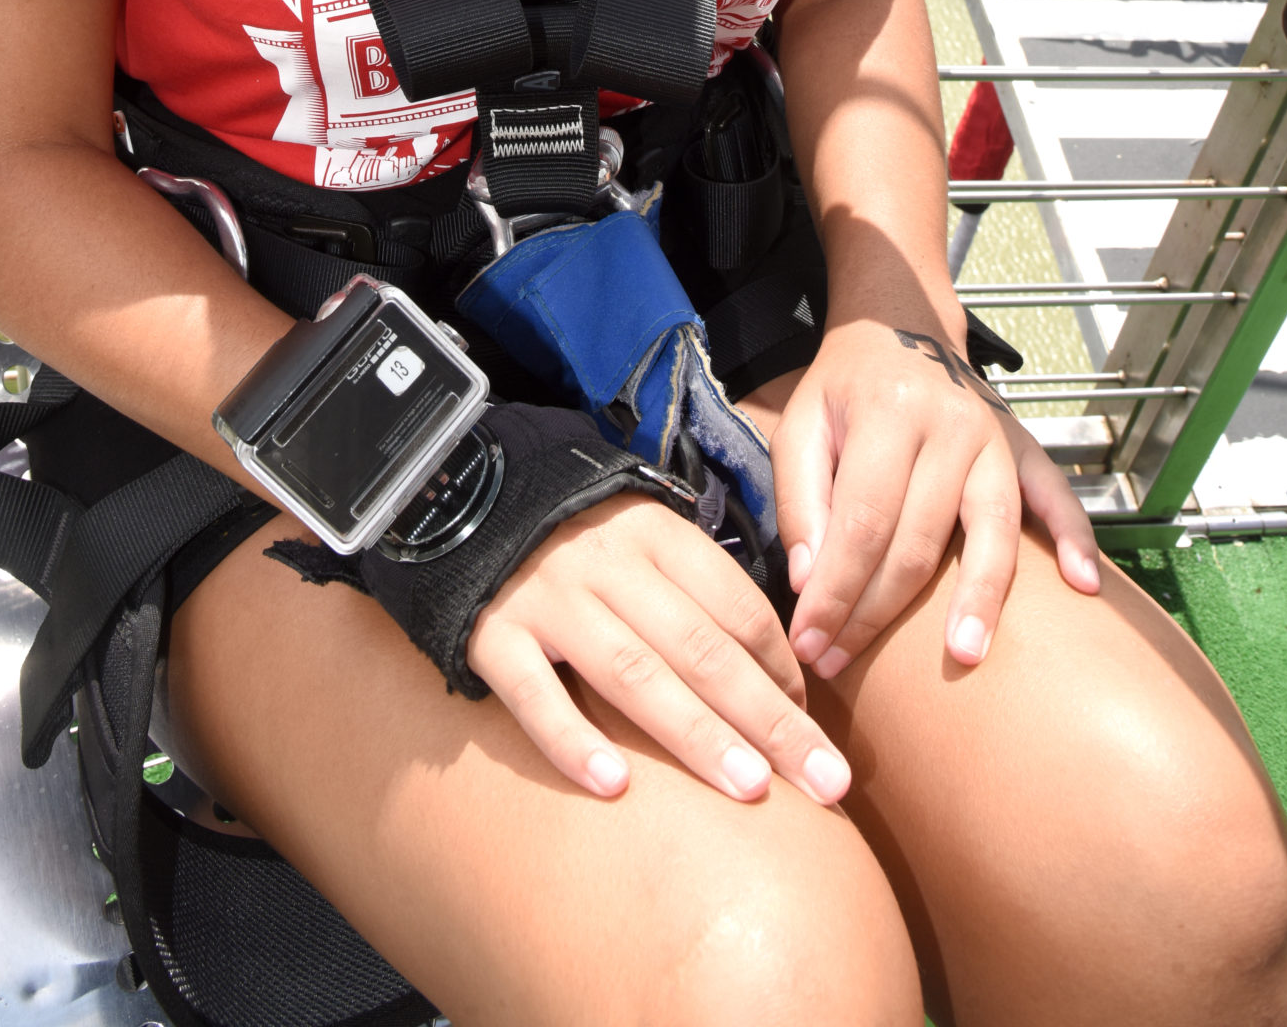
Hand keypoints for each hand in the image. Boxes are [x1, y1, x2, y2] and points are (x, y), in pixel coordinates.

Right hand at [464, 493, 851, 806]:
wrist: (462, 498)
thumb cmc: (575, 537)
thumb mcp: (641, 536)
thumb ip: (697, 588)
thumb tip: (778, 670)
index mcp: (654, 535)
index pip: (735, 604)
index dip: (781, 667)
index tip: (813, 722)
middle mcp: (608, 565)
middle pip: (702, 648)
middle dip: (770, 719)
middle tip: (824, 782)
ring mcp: (549, 599)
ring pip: (633, 672)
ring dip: (697, 733)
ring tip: (751, 789)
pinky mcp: (493, 635)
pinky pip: (534, 694)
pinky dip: (572, 740)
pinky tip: (613, 785)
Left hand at [770, 319, 1101, 678]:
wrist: (900, 324)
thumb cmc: (843, 386)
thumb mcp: (800, 424)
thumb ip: (799, 499)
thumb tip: (810, 582)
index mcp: (887, 414)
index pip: (863, 522)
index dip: (836, 591)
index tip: (812, 644)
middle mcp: (950, 426)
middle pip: (919, 540)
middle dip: (878, 613)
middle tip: (845, 665)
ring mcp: (995, 437)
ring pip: (992, 529)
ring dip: (979, 598)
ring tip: (965, 656)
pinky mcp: (1024, 448)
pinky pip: (1057, 496)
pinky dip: (1076, 539)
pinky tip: (1085, 587)